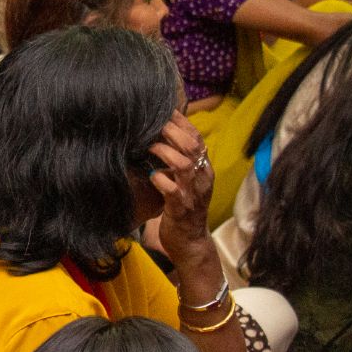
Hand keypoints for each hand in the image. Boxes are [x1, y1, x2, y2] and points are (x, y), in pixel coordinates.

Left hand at [146, 108, 214, 266]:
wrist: (190, 242)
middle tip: (153, 123)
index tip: (164, 109)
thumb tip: (159, 136)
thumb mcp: (184, 180)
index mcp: (203, 168)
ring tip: (149, 146)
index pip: (197, 137)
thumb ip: (178, 160)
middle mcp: (201, 178)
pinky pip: (171, 190)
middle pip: (192, 146)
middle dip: (173, 131)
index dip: (181, 122)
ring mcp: (192, 193)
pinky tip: (151, 175)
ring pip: (183, 165)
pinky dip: (160, 180)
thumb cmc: (182, 207)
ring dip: (165, 152)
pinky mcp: (180, 208)